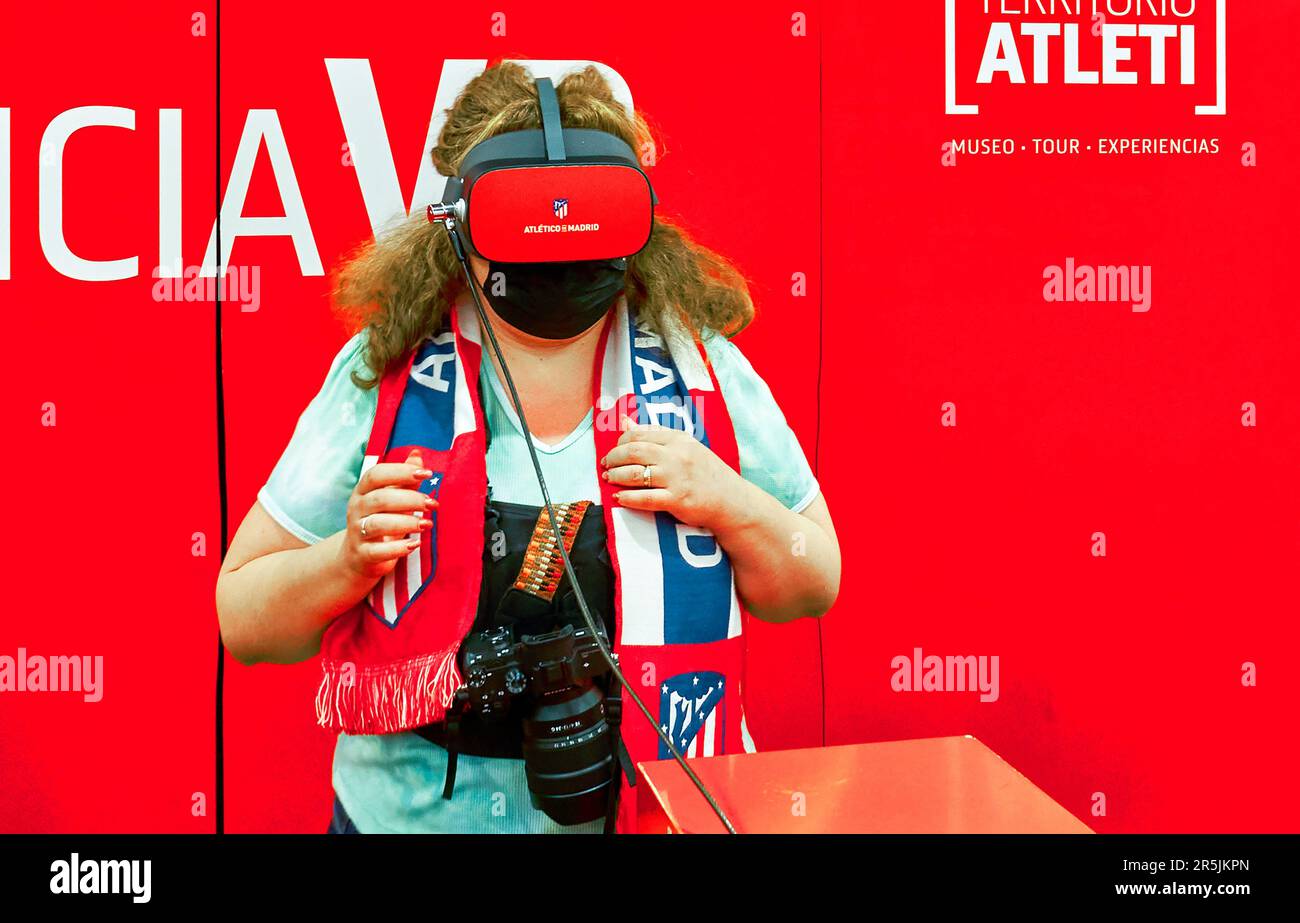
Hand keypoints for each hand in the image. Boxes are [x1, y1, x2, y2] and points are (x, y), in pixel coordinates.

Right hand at [340, 450, 436, 578]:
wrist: (359, 556)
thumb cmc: (381, 520)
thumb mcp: (391, 498)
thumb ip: (404, 478)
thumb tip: (417, 454)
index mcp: (363, 491)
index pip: (376, 474)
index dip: (401, 472)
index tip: (427, 474)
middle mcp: (356, 509)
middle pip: (381, 499)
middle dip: (410, 499)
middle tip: (433, 504)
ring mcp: (357, 532)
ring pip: (378, 524)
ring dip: (406, 522)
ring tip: (427, 524)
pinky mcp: (362, 554)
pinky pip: (378, 551)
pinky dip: (398, 548)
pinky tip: (415, 544)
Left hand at [600, 420, 744, 529]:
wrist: (731, 500)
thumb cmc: (706, 472)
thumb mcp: (684, 446)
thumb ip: (654, 434)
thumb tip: (625, 421)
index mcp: (677, 438)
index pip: (638, 434)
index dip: (619, 443)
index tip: (613, 452)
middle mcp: (676, 455)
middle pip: (632, 452)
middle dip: (613, 459)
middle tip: (606, 466)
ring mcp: (677, 478)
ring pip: (635, 473)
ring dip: (616, 477)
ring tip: (609, 479)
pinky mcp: (677, 499)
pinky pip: (645, 498)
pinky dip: (628, 498)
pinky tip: (619, 498)